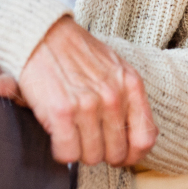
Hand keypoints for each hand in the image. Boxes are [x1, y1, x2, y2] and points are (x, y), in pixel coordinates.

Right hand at [18, 16, 155, 167]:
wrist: (42, 32)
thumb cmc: (75, 51)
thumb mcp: (114, 68)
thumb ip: (130, 100)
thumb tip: (146, 140)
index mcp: (130, 84)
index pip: (145, 139)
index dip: (132, 155)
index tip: (119, 155)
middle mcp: (113, 96)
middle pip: (116, 153)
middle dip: (100, 151)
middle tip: (86, 138)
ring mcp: (88, 105)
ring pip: (91, 156)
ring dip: (79, 151)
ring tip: (70, 132)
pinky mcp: (62, 112)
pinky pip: (67, 153)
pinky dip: (60, 150)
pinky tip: (56, 134)